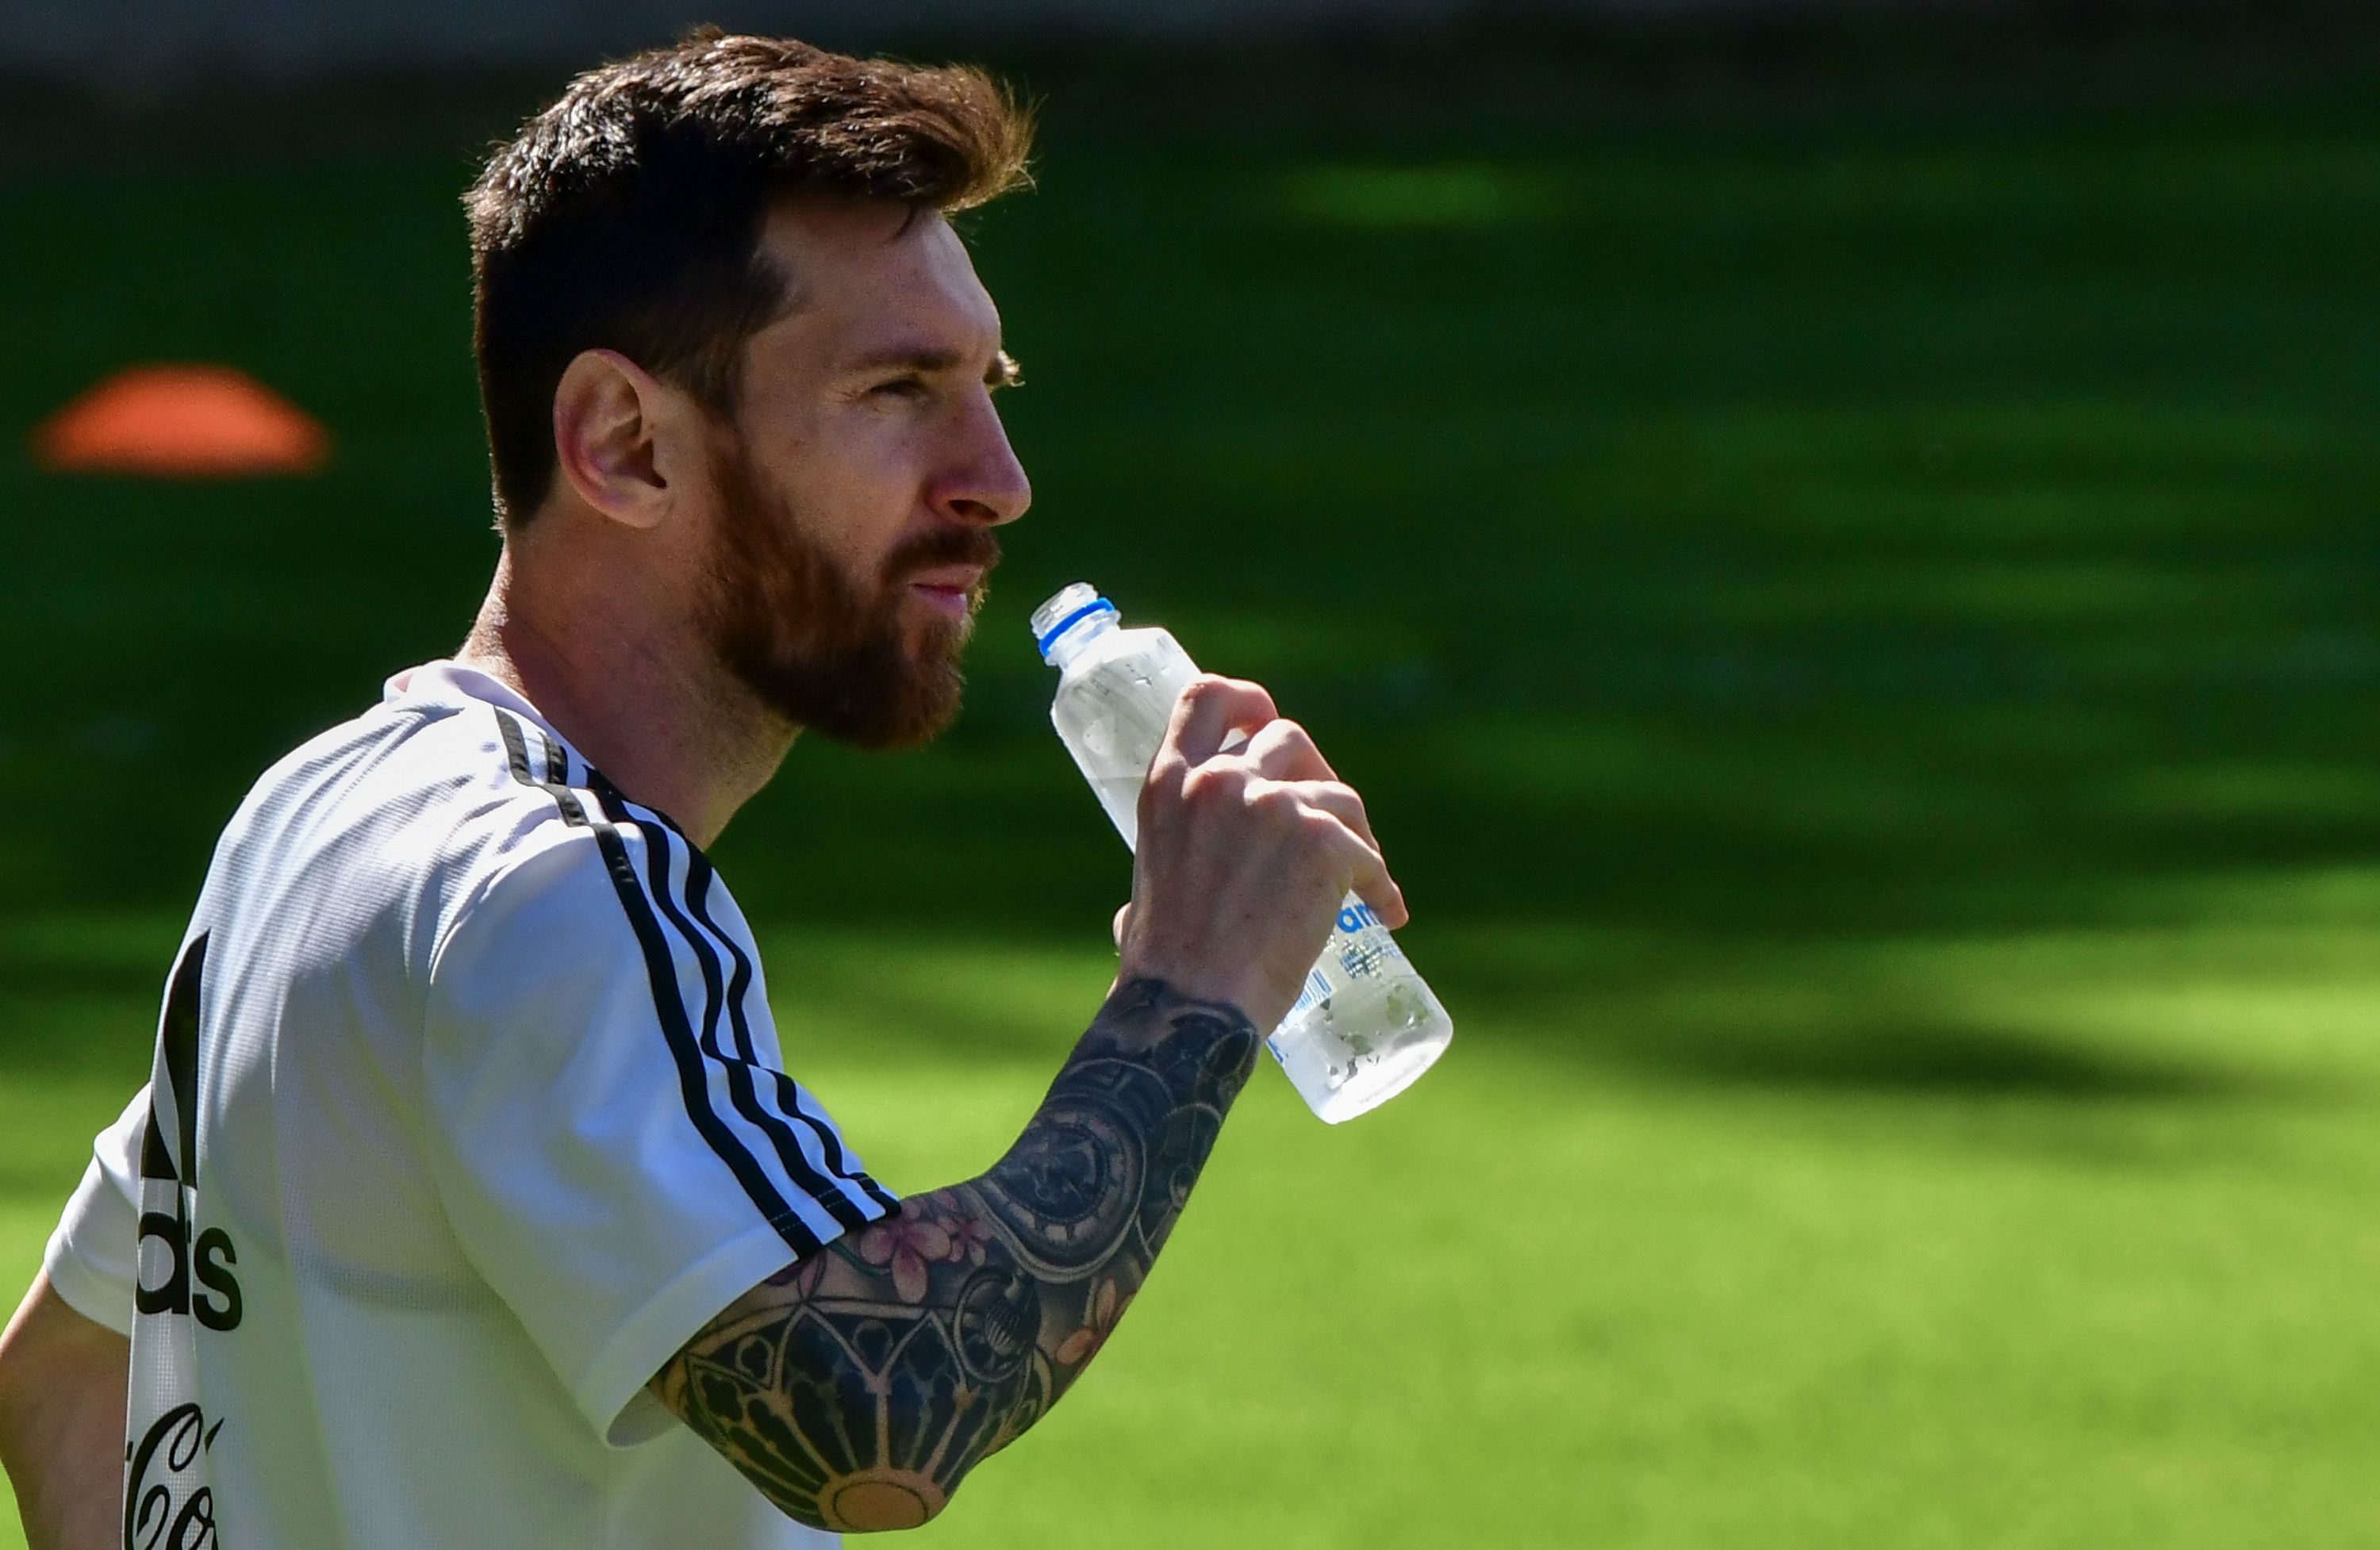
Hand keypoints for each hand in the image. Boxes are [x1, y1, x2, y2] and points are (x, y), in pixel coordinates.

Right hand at [1113, 676, 1405, 1032]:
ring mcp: (1272, 806)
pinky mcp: (1321, 842)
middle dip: (1315, 776)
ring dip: (1354, 834)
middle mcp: (1219, 781)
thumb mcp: (1144, 890)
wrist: (1190, 1010)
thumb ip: (1162, 879)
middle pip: (1290, 740)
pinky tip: (1385, 914)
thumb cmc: (1165, 971)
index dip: (1247, 700)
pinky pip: (1367, 854)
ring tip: (1362, 880)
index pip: (1207, 698)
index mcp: (1169, 785)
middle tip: (1330, 824)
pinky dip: (1380, 885)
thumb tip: (1136, 918)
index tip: (1267, 717)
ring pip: (1337, 797)